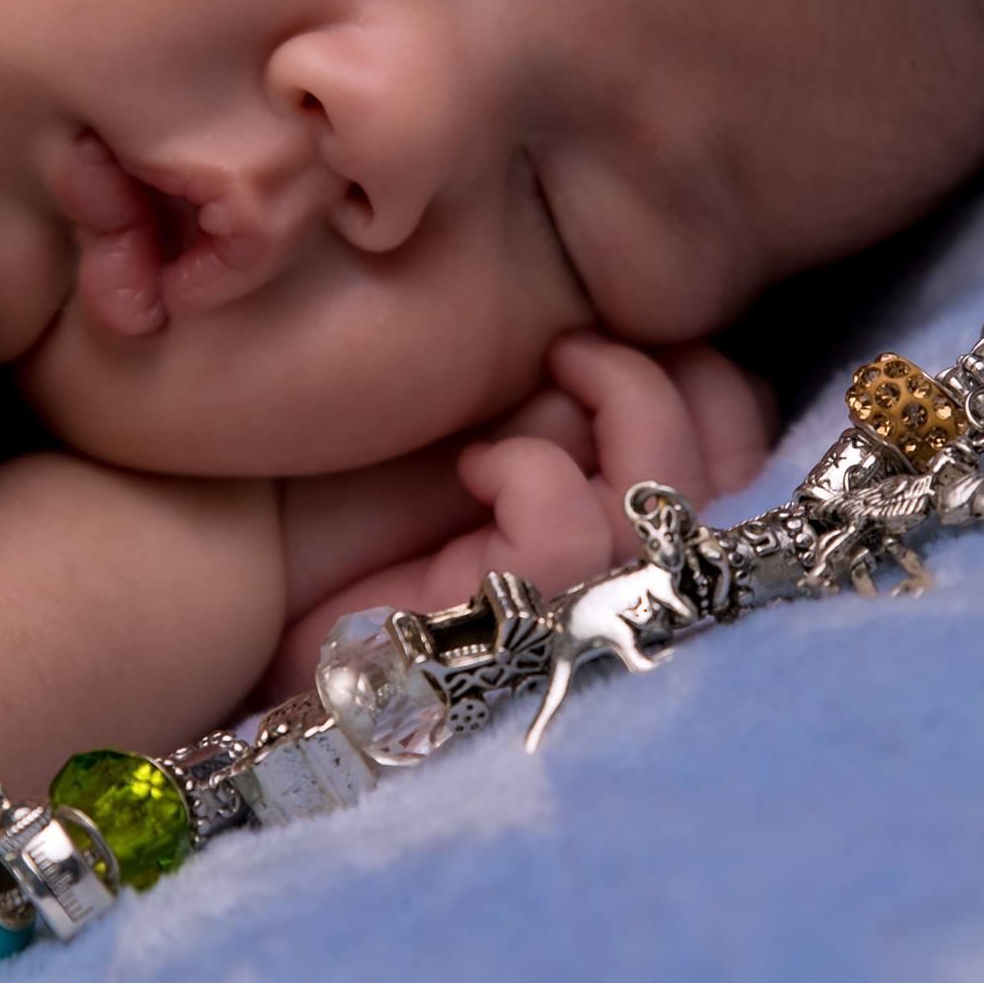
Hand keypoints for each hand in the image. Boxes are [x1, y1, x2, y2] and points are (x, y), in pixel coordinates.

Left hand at [257, 334, 773, 702]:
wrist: (237, 581)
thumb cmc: (354, 508)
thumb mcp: (484, 433)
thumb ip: (569, 406)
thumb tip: (625, 346)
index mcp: (634, 546)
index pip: (746, 467)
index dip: (719, 394)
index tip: (634, 345)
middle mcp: (627, 597)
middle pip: (736, 479)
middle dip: (684, 384)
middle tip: (577, 348)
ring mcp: (577, 626)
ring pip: (668, 495)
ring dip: (620, 399)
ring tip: (552, 367)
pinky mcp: (512, 637)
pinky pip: (567, 527)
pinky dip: (530, 469)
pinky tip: (476, 461)